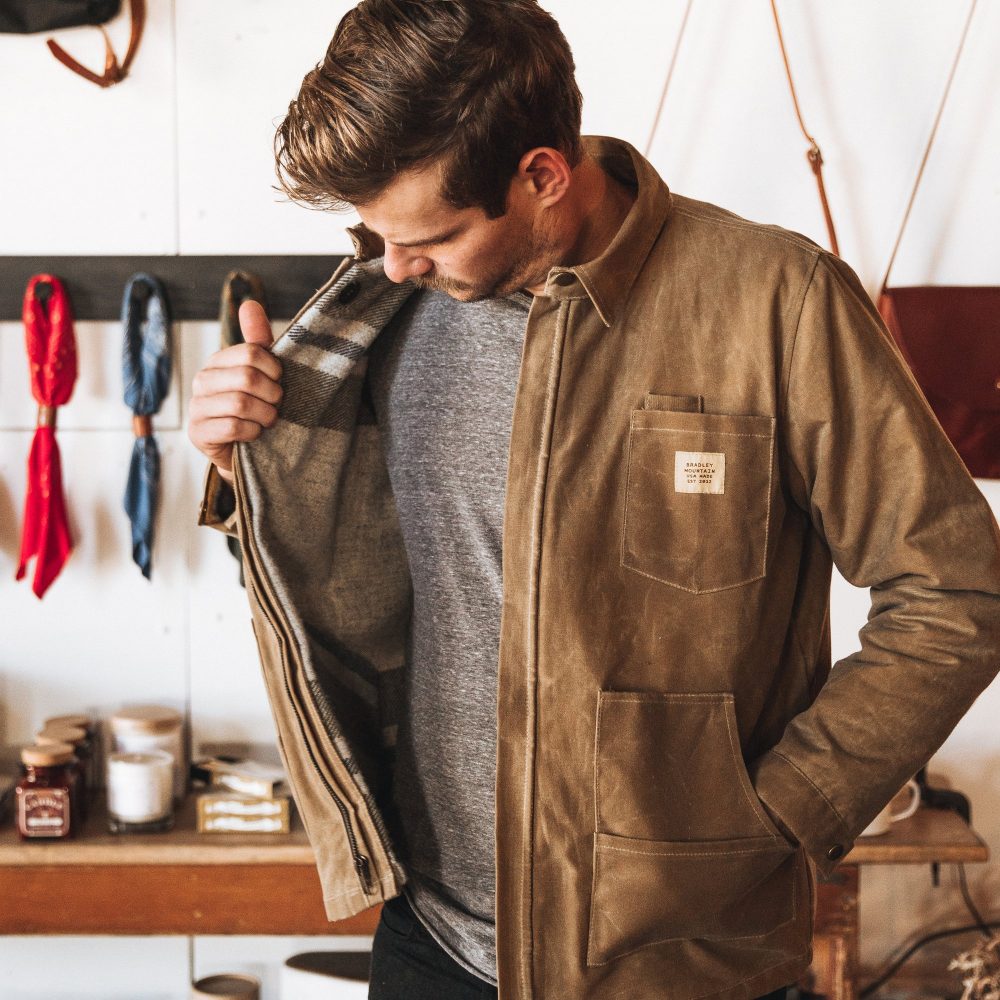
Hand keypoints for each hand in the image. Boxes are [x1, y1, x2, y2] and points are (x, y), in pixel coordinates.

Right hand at [187, 300, 281, 483]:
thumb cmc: (257, 405)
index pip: (251, 353)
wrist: (245, 449)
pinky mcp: (197, 432)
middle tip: (277, 404)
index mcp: (218, 361)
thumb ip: (258, 341)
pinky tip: (254, 433)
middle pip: (247, 378)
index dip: (274, 369)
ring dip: (264, 415)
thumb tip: (250, 303)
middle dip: (272, 395)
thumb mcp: (263, 373)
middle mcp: (202, 380)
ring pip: (240, 404)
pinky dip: (252, 432)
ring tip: (268, 420)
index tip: (280, 381)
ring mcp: (196, 407)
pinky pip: (232, 427)